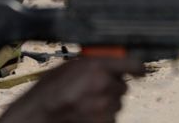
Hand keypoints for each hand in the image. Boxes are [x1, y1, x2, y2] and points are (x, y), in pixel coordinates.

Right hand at [0, 57, 144, 122]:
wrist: (40, 114)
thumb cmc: (49, 90)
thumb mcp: (70, 66)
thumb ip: (93, 63)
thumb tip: (110, 60)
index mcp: (97, 67)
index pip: (132, 64)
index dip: (136, 67)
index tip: (138, 70)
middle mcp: (105, 86)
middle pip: (123, 86)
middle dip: (112, 87)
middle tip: (94, 88)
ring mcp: (105, 107)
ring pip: (117, 103)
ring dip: (106, 103)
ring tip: (85, 102)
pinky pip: (111, 118)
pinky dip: (102, 117)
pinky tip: (86, 113)